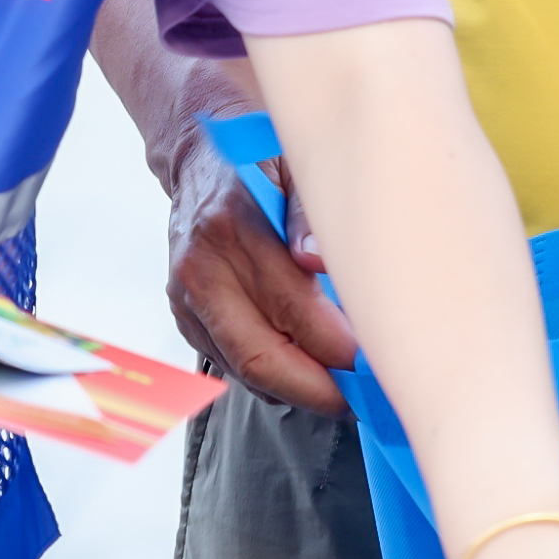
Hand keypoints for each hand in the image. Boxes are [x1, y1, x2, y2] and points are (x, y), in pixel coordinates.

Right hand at [162, 125, 359, 411]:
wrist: (200, 159)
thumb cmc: (260, 161)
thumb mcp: (295, 166)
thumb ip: (309, 215)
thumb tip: (321, 259)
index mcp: (232, 224)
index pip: (289, 305)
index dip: (335, 344)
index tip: (374, 362)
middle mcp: (200, 267)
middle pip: (260, 353)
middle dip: (316, 388)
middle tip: (362, 398)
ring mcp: (186, 297)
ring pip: (244, 368)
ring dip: (296, 390)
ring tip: (344, 394)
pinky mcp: (185, 317)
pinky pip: (231, 364)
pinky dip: (271, 378)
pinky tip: (308, 374)